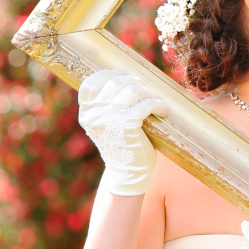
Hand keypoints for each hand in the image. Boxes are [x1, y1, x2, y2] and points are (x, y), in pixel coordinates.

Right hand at [78, 68, 167, 195]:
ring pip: (131, 90)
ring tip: (155, 101)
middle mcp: (93, 114)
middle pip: (115, 82)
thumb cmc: (122, 143)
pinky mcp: (127, 127)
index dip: (109, 75)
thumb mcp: (107, 122)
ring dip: (148, 92)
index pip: (91, 83)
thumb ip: (108, 104)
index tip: (125, 77)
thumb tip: (123, 76)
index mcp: (86, 112)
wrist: (127, 173)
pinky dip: (157, 104)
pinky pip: (145, 104)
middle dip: (135, 82)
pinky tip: (162, 110)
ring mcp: (109, 120)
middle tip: (147, 91)